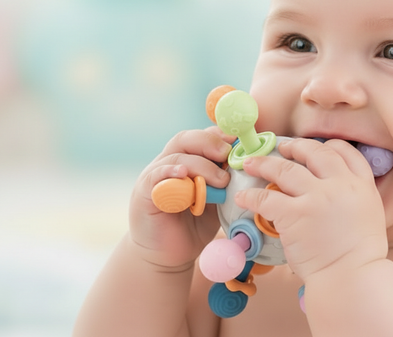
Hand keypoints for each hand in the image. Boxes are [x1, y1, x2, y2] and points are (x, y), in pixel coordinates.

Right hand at [128, 127, 233, 269]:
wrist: (169, 257)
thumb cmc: (195, 226)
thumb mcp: (216, 199)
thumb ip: (226, 181)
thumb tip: (247, 165)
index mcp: (187, 160)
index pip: (201, 137)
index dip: (219, 136)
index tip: (238, 141)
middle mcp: (169, 164)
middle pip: (186, 139)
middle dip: (210, 143)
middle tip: (228, 155)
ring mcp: (154, 176)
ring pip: (176, 156)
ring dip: (201, 165)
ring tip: (220, 181)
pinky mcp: (145, 193)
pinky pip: (156, 176)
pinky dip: (171, 171)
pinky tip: (183, 174)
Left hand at [235, 138, 387, 280]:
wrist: (352, 279)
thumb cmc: (360, 257)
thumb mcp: (370, 217)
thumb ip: (353, 198)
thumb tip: (335, 191)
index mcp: (362, 186)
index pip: (346, 152)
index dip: (328, 146)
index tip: (314, 148)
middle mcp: (340, 185)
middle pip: (314, 153)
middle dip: (295, 147)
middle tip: (281, 148)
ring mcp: (317, 198)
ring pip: (285, 168)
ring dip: (264, 163)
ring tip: (251, 163)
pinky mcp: (295, 215)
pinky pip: (266, 197)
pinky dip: (251, 195)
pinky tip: (242, 197)